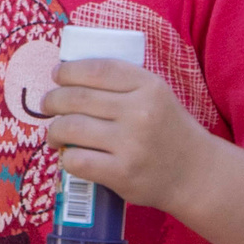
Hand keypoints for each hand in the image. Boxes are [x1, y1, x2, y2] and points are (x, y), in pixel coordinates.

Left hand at [38, 57, 214, 215]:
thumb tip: (67, 74)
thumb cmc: (167, 130)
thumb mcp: (156, 95)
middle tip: (48, 106)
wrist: (196, 174)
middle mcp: (140, 111)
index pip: (96, 69)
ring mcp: (131, 144)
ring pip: (70, 127)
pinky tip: (70, 156)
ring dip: (54, 131)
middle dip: (52, 101)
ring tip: (55, 134)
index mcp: (149, 86)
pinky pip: (76, 160)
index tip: (57, 76)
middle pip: (75, 98)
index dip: (68, 71)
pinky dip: (66, 157)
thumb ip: (122, 84)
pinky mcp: (122, 173)